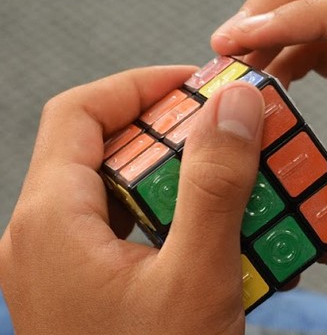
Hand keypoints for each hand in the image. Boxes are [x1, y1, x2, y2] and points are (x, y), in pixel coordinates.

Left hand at [0, 66, 263, 332]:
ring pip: (124, 189)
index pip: (83, 112)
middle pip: (106, 148)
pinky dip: (175, 216)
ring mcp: (65, 264)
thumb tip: (234, 105)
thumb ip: (215, 183)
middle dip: (173, 132)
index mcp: (51, 220)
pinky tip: (219, 232)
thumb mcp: (197, 275)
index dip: (141, 86)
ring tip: (235, 180)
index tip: (199, 86)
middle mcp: (45, 235)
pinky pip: (131, 228)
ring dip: (181, 177)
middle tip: (229, 131)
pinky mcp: (90, 286)